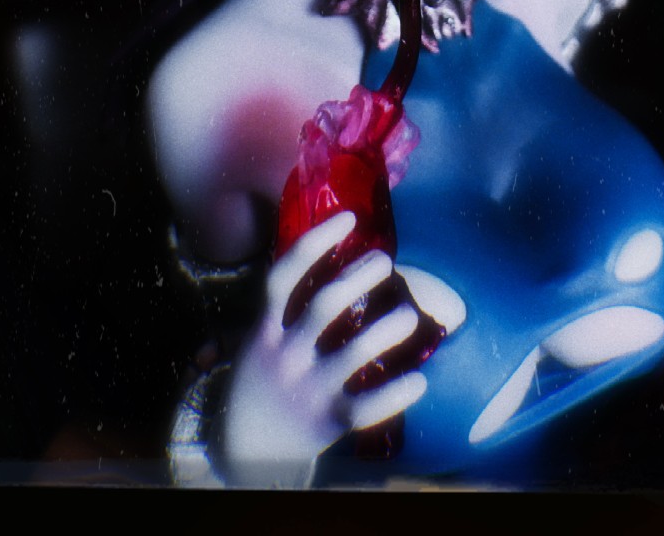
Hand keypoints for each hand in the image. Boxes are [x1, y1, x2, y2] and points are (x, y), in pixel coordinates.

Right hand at [219, 211, 427, 487]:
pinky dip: (394, 395)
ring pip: (351, 354)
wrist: (244, 446)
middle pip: (324, 307)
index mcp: (268, 329)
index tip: (349, 217)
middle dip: (357, 278)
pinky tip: (419, 380)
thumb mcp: (262, 338)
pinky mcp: (328, 421)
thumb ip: (288, 307)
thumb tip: (331, 254)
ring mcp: (307, 388)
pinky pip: (365, 408)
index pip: (284, 277)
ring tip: (408, 313)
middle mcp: (286, 354)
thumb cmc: (265, 376)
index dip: (315, 243)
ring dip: (385, 331)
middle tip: (385, 261)